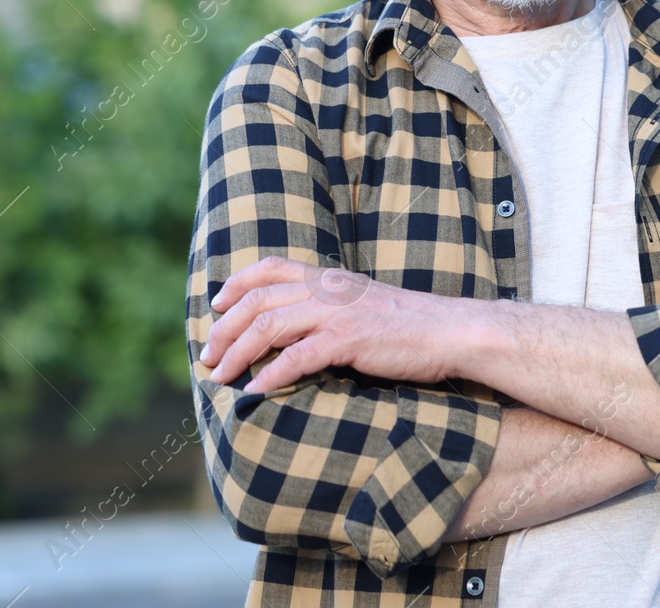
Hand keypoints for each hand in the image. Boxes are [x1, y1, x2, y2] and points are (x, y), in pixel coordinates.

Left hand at [197, 257, 460, 392]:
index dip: (238, 283)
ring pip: (269, 325)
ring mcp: (339, 312)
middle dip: (225, 329)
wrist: (452, 331)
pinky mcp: (350, 340)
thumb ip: (333, 309)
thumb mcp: (365, 305)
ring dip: (237, 353)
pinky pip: (298, 357)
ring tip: (219, 377)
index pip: (272, 267)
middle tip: (207, 357)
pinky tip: (254, 393)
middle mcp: (329, 289)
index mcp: (332, 278)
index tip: (217, 304)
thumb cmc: (411, 327)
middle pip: (259, 300)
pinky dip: (270, 375)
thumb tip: (301, 330)